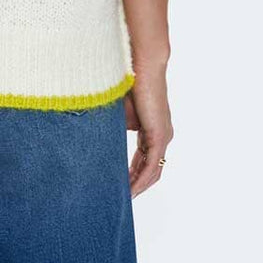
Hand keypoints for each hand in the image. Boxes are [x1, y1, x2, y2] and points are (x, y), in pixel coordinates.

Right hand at [124, 65, 173, 197]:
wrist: (140, 63)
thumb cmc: (128, 81)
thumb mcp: (118, 111)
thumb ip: (115, 128)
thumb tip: (100, 141)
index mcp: (152, 130)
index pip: (143, 160)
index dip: (131, 174)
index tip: (118, 186)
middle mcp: (161, 136)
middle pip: (150, 170)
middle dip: (135, 186)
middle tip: (120, 199)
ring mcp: (163, 137)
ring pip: (152, 171)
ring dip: (138, 186)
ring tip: (123, 199)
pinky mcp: (160, 135)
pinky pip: (151, 165)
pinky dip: (141, 179)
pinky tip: (130, 189)